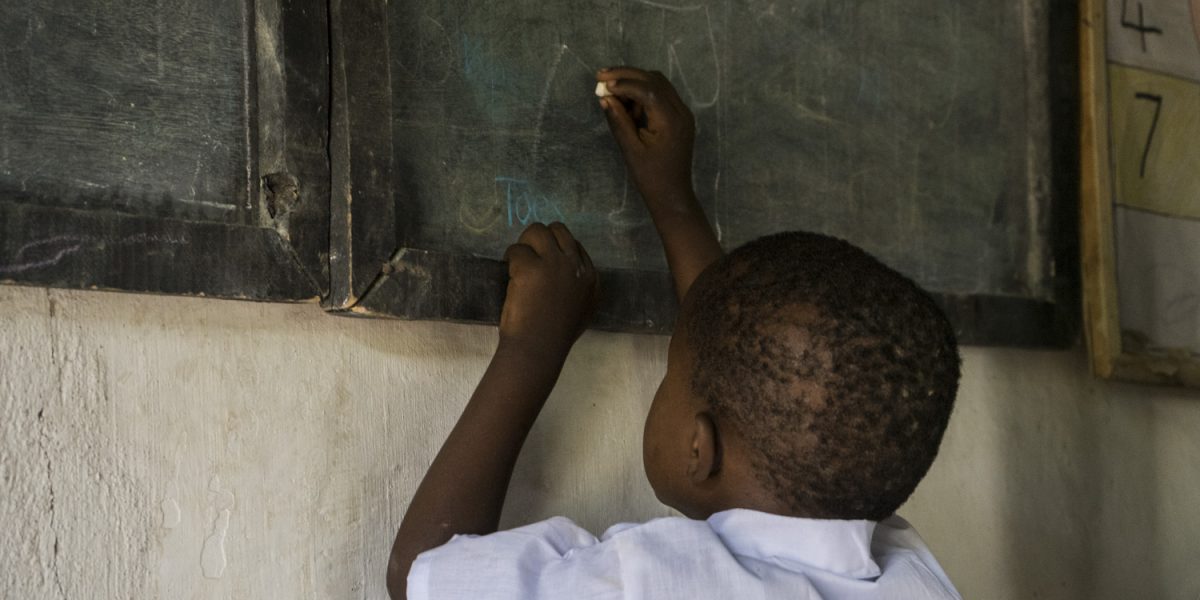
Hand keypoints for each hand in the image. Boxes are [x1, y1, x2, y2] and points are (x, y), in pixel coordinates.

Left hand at [500, 222, 598, 354]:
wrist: (538, 348)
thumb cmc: (557, 335)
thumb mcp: (583, 310)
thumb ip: (579, 288)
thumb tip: (566, 275)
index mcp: (590, 278)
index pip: (576, 246)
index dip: (557, 249)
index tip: (545, 259)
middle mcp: (575, 266)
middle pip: (559, 231)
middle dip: (542, 239)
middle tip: (530, 255)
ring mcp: (553, 264)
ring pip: (537, 232)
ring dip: (525, 243)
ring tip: (518, 259)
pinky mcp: (530, 267)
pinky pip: (517, 250)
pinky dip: (511, 257)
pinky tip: (509, 270)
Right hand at [597, 66, 696, 203]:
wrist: (672, 194)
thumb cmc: (650, 177)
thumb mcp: (630, 149)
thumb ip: (618, 121)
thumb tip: (605, 97)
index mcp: (671, 121)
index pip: (648, 89)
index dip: (624, 83)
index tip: (603, 83)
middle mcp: (681, 111)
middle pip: (654, 80)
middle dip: (627, 75)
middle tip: (601, 75)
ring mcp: (682, 113)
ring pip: (658, 84)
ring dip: (634, 83)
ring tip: (612, 93)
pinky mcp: (679, 117)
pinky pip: (661, 96)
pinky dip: (643, 94)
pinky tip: (626, 104)